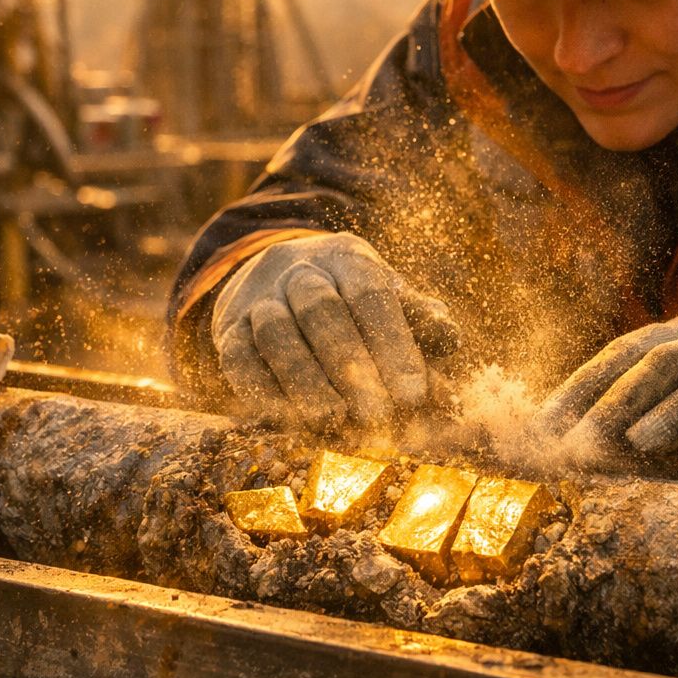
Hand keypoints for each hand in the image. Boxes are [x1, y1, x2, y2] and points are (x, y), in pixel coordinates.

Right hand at [211, 232, 457, 427]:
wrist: (273, 281)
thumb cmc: (350, 301)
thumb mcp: (390, 299)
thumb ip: (421, 320)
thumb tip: (450, 340)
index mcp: (347, 257)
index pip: (371, 294)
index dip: (394, 345)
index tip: (414, 396)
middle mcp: (298, 269)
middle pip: (321, 310)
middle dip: (351, 367)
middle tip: (377, 417)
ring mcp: (257, 297)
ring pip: (276, 332)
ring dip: (306, 380)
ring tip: (333, 421)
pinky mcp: (227, 330)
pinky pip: (238, 358)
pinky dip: (264, 390)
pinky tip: (291, 420)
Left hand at [531, 306, 677, 478]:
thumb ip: (647, 436)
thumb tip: (581, 471)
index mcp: (676, 338)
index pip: (609, 360)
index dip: (567, 394)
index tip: (529, 435)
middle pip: (628, 357)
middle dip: (582, 402)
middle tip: (548, 447)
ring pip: (666, 363)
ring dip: (620, 406)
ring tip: (586, 448)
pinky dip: (676, 414)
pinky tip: (645, 443)